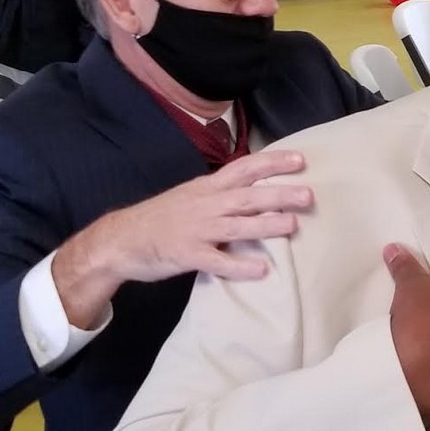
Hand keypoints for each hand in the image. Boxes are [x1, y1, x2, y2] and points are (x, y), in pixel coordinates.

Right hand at [52, 151, 311, 328]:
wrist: (121, 239)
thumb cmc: (159, 218)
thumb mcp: (189, 196)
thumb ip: (219, 194)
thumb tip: (253, 191)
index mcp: (206, 188)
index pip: (244, 168)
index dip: (272, 163)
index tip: (300, 160)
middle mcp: (204, 205)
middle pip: (247, 196)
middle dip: (278, 194)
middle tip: (308, 196)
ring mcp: (196, 230)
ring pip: (236, 225)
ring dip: (265, 224)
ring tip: (292, 225)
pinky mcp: (188, 255)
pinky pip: (217, 261)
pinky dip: (240, 266)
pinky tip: (261, 270)